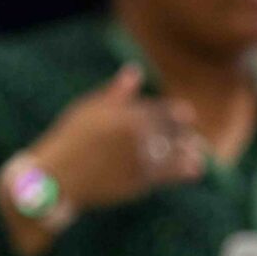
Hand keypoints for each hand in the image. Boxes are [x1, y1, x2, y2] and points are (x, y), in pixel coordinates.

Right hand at [30, 63, 204, 211]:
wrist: (58, 178)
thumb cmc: (71, 139)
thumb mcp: (90, 109)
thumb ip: (117, 93)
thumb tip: (135, 72)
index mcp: (127, 115)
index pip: (163, 112)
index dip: (178, 114)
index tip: (187, 116)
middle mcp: (137, 138)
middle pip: (172, 133)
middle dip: (184, 134)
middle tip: (192, 137)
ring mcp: (140, 161)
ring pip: (174, 154)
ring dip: (189, 153)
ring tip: (198, 154)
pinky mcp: (138, 183)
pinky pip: (167, 176)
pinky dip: (184, 172)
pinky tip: (194, 170)